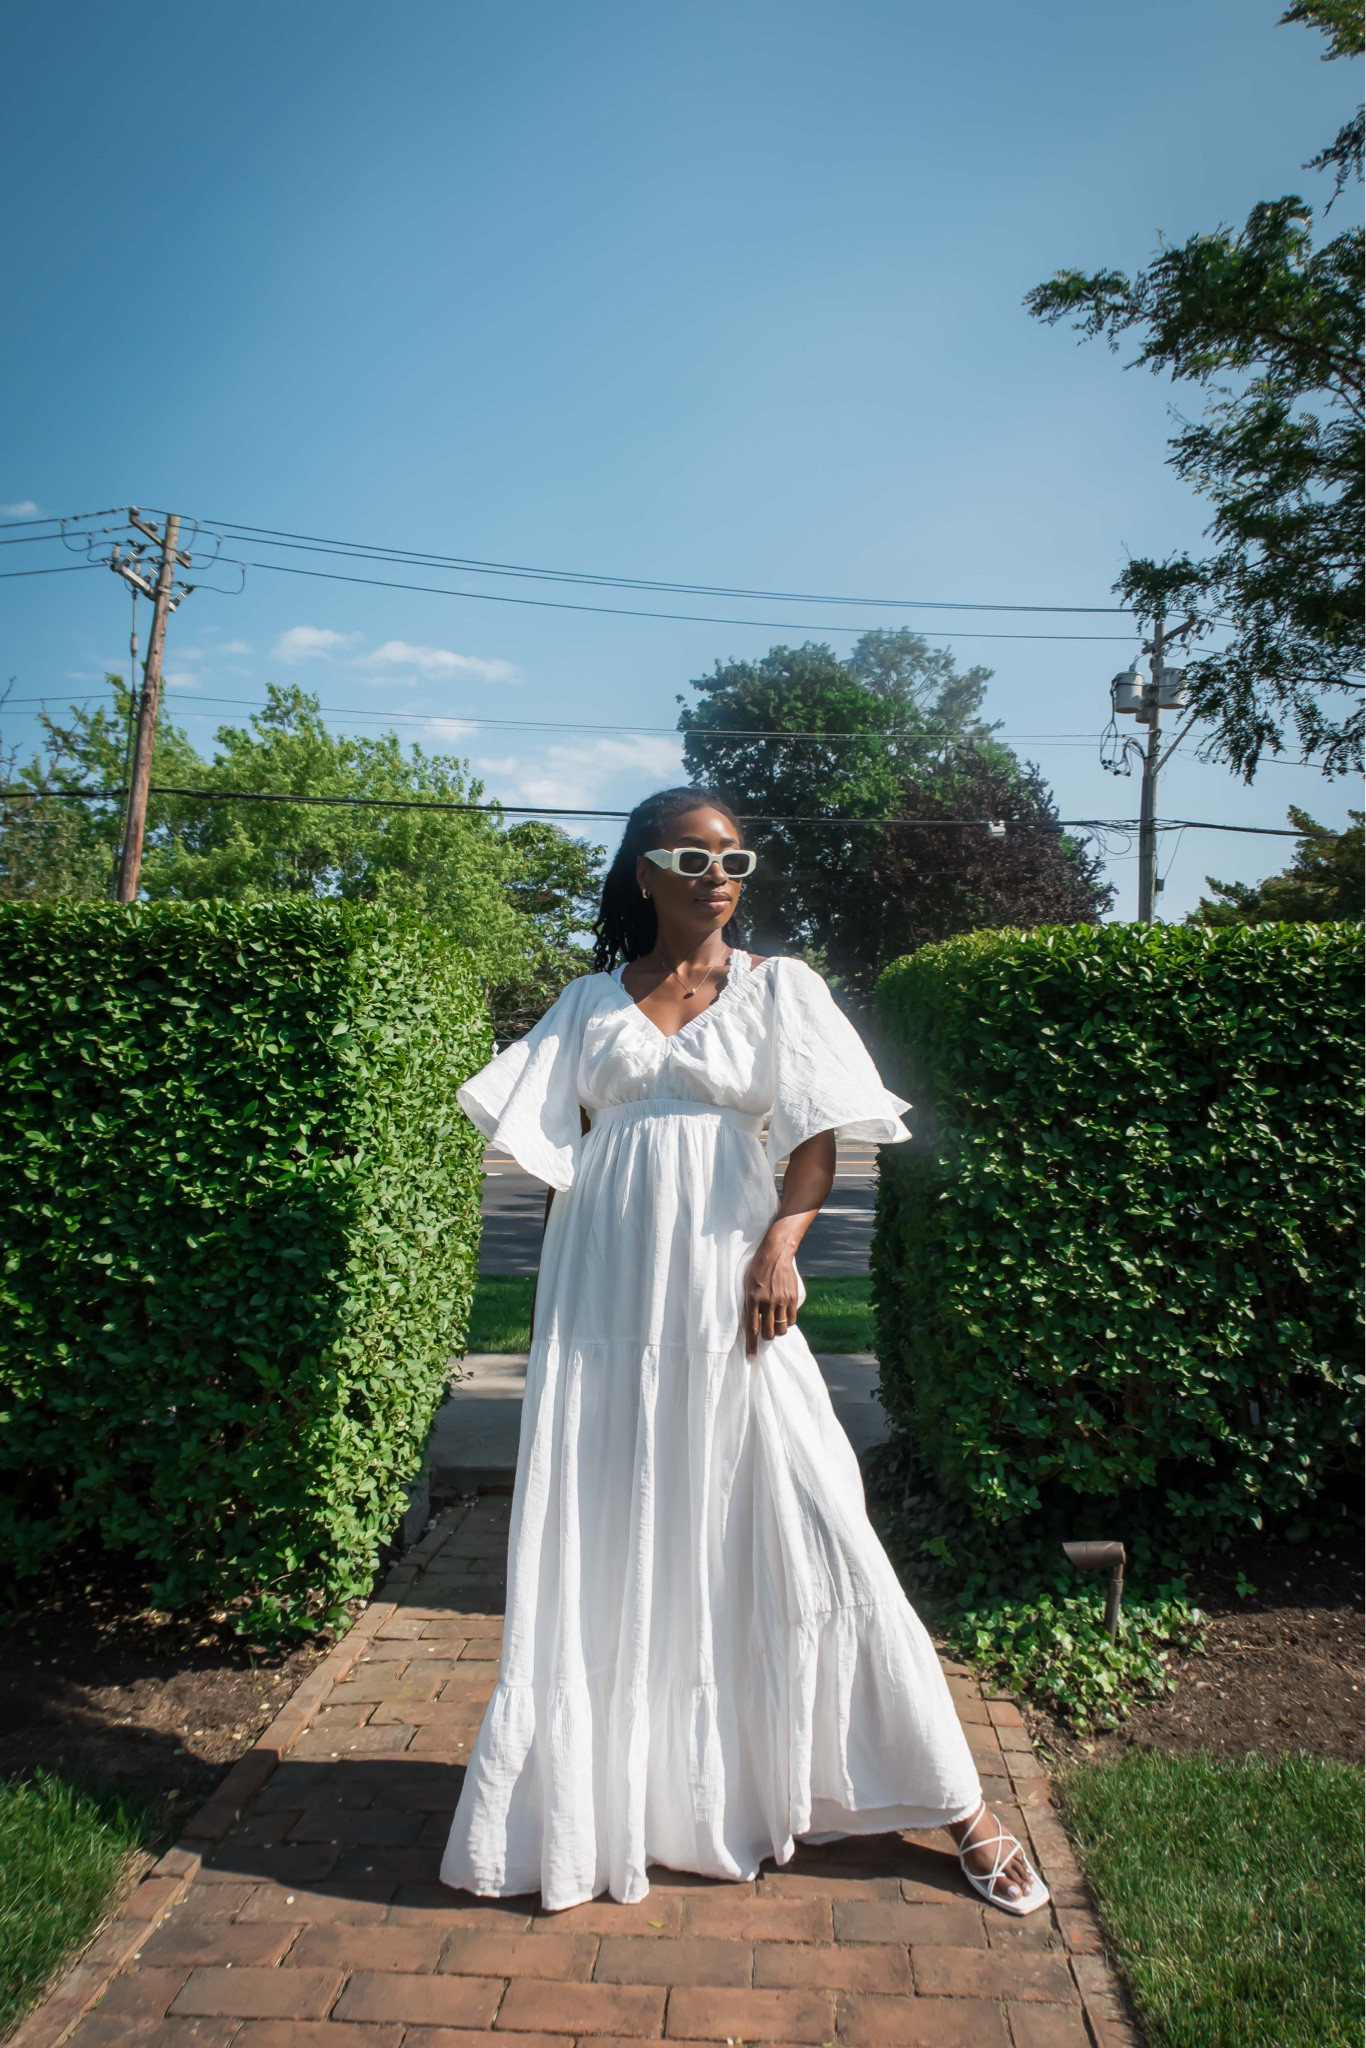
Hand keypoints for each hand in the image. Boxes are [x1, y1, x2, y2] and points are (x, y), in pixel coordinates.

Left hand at [742, 1230, 802, 1357]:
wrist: (775, 1253)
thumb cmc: (756, 1269)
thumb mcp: (746, 1285)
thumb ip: (748, 1305)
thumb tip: (748, 1324)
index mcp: (752, 1299)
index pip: (752, 1329)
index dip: (751, 1347)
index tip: (750, 1359)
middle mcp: (767, 1302)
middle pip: (768, 1333)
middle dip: (766, 1338)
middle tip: (765, 1334)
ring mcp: (782, 1300)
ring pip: (781, 1329)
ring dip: (777, 1331)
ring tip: (774, 1325)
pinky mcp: (793, 1298)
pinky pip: (791, 1320)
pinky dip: (787, 1323)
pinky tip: (783, 1318)